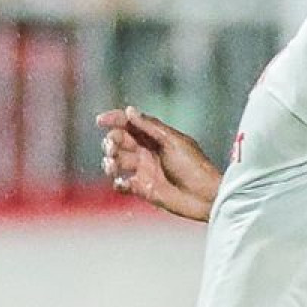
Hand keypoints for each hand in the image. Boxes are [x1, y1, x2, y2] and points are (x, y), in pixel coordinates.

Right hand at [97, 105, 219, 222]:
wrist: (205, 195)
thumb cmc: (194, 165)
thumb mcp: (172, 141)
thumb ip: (150, 127)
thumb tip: (129, 111)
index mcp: (155, 136)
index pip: (129, 124)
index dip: (114, 119)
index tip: (100, 121)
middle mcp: (147, 151)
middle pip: (119, 141)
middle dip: (111, 142)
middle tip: (112, 147)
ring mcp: (144, 170)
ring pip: (117, 162)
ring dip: (110, 162)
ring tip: (113, 166)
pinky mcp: (144, 190)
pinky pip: (123, 185)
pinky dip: (118, 183)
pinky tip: (122, 182)